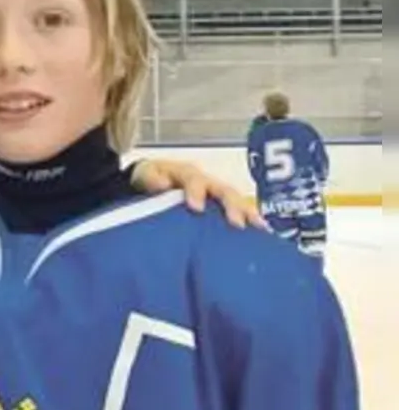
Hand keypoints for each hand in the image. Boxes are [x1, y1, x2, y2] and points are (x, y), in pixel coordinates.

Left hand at [130, 159, 266, 229]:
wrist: (154, 180)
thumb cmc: (152, 178)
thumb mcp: (146, 175)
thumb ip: (152, 179)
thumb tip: (161, 184)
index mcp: (187, 174)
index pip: (193, 179)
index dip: (196, 191)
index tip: (196, 208)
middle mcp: (207, 182)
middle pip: (223, 190)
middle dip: (232, 205)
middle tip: (237, 223)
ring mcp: (217, 194)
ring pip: (236, 200)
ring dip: (249, 213)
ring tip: (260, 227)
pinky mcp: (221, 207)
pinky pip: (239, 212)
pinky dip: (250, 221)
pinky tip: (262, 235)